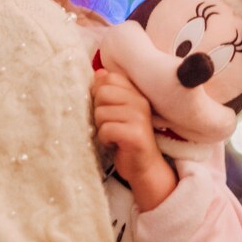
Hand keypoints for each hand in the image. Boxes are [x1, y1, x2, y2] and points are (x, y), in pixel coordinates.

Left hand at [92, 69, 176, 210]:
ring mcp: (140, 117)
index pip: (109, 78)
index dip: (100, 93)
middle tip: (109, 124)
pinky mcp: (135, 135)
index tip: (107, 108)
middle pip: (102, 93)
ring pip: (101, 112)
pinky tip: (114, 144)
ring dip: (101, 128)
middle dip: (98, 111)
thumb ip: (109, 91)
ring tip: (113, 135)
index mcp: (136, 93)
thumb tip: (99, 73)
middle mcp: (140, 101)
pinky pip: (106, 130)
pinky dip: (104, 140)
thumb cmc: (126, 139)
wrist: (143, 168)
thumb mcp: (117, 112)